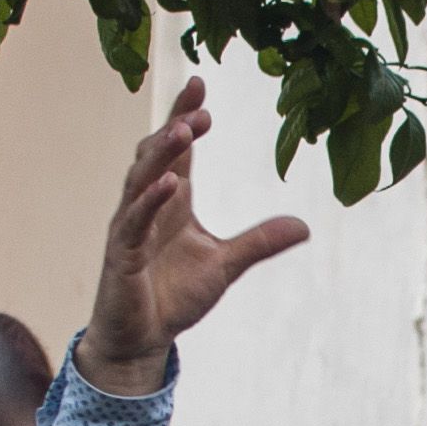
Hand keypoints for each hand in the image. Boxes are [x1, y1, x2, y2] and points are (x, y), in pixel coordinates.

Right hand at [73, 77, 309, 395]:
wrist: (143, 341)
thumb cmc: (173, 297)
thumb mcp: (226, 266)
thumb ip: (259, 242)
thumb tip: (305, 226)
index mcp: (171, 202)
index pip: (177, 150)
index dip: (185, 116)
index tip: (199, 84)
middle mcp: (146, 207)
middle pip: (156, 155)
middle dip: (174, 127)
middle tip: (199, 108)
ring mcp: (130, 229)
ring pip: (141, 180)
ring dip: (162, 154)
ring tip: (183, 129)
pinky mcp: (121, 255)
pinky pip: (134, 221)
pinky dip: (150, 201)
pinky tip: (169, 183)